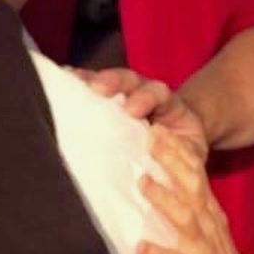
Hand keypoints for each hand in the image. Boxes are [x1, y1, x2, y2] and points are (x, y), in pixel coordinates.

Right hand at [76, 68, 207, 159]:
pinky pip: (93, 87)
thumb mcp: (191, 154)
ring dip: (90, 80)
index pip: (158, 94)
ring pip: (110, 81)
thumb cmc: (184, 148)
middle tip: (97, 87)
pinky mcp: (109, 101)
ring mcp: (126, 94)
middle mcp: (145, 93)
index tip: (132, 109)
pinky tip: (63, 79)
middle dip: (114, 82)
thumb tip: (166, 173)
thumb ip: (182, 158)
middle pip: (131, 80)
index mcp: (168, 105)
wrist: (181, 138)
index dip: (146, 98)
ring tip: (70, 80)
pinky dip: (79, 83)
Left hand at [137, 127, 253, 253]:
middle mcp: (209, 228)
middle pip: (191, 187)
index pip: (195, 176)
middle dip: (172, 161)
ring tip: (142, 182)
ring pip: (185, 220)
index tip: (160, 128)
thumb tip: (164, 183)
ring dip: (164, 200)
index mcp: (210, 216)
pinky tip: (141, 247)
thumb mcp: (206, 235)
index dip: (179, 151)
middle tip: (150, 137)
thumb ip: (190, 211)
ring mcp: (207, 253)